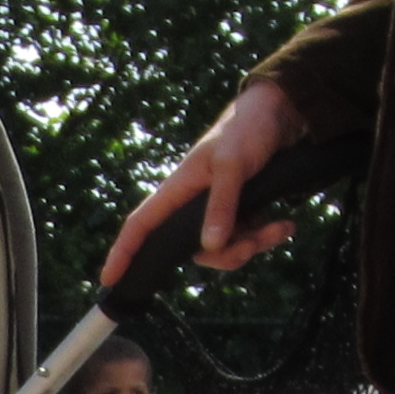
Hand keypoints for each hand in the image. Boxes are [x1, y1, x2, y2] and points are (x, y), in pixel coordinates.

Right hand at [102, 79, 307, 291]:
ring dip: (254, 244)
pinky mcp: (241, 211)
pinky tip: (285, 225)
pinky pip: (247, 238)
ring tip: (279, 228)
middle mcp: (194, 205)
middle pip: (194, 250)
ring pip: (225, 248)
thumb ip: (221, 205)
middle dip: (226, 255)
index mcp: (179, 189)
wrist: (284, 113)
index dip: (123, 252)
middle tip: (252, 244)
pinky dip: (267, 235)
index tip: (109, 280)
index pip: (141, 224)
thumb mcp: (233, 165)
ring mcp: (218, 210)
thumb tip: (210, 245)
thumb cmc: (247, 129)